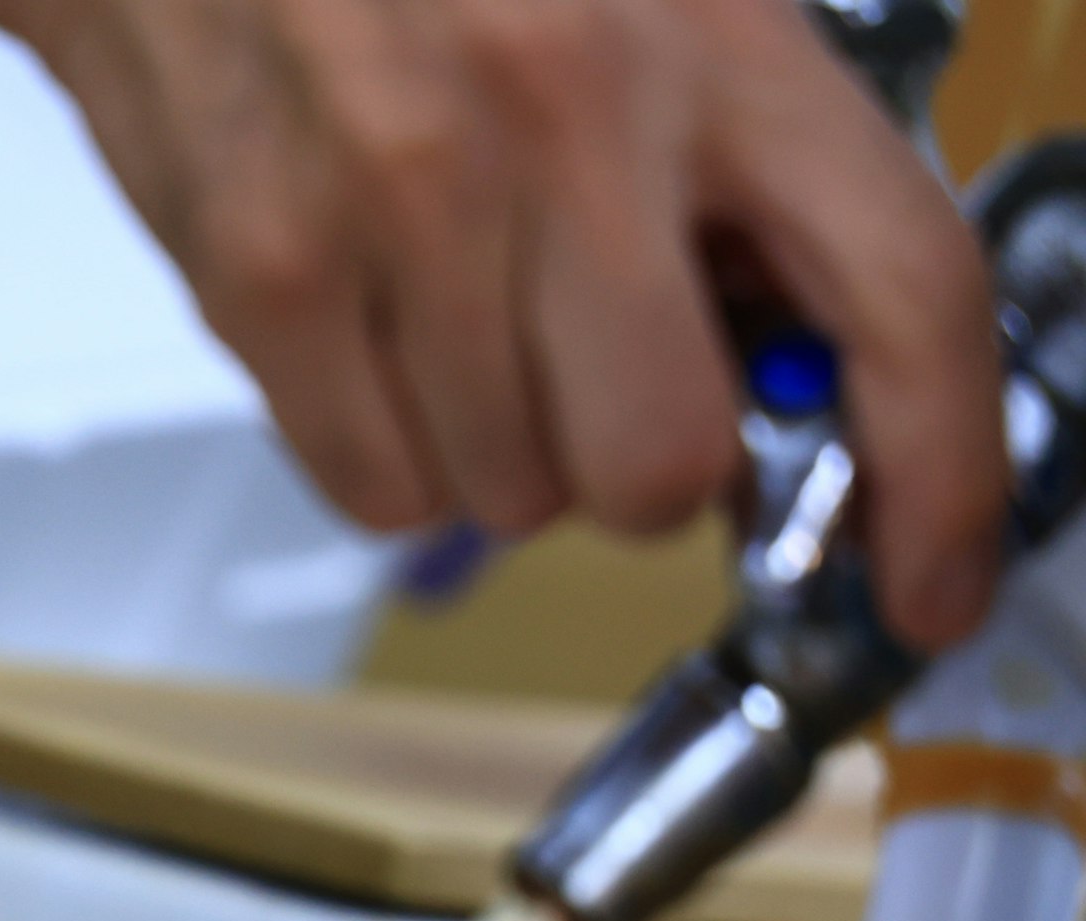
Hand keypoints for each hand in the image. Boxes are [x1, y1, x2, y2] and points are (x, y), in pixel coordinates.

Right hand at [0, 0, 1008, 649]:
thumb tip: (785, 378)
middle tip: (598, 386)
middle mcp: (569, 117)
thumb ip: (737, 174)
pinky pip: (372, 485)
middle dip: (635, 466)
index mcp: (713, 39)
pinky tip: (375, 333)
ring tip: (452, 311)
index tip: (923, 580)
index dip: (937, 477)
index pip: (899, 294)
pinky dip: (384, 449)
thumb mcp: (648, 0)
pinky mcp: (265, 271)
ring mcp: (403, 204)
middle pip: (660, 461)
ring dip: (493, 445)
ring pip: (504, 492)